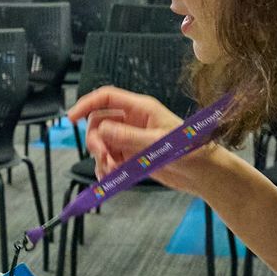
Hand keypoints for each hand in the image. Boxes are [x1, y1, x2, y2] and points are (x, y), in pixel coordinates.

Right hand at [66, 86, 227, 196]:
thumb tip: (101, 131)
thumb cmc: (191, 151)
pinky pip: (109, 160)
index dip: (86, 104)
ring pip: (102, 144)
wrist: (205, 174)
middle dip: (96, 141)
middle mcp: (133, 122)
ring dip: (101, 158)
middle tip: (103, 157)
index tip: (71, 118)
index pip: (106, 98)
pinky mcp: (132, 157)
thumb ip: (129, 137)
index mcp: (141, 109)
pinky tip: (111, 177)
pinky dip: (106, 169)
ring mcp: (131, 140)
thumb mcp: (159, 144)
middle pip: (99, 123)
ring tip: (113, 171)